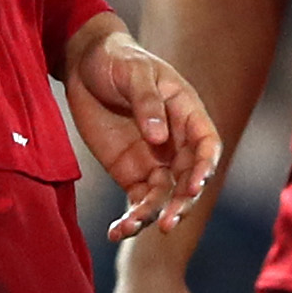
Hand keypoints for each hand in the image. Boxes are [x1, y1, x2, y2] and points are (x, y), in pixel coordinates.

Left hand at [61, 14, 222, 239]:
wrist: (85, 65)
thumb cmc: (118, 60)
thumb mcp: (134, 72)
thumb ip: (147, 103)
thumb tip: (159, 137)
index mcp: (187, 114)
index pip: (206, 145)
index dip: (205, 166)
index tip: (194, 185)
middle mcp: (176, 143)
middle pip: (188, 179)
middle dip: (181, 202)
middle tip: (168, 222)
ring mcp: (155, 161)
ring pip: (163, 197)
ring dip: (152, 216)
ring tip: (130, 227)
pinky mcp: (131, 174)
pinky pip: (137, 202)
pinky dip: (130, 220)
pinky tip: (116, 232)